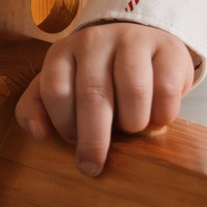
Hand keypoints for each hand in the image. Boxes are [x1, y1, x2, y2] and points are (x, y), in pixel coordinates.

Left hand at [17, 21, 195, 175]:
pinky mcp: (168, 48)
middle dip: (93, 139)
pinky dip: (162, 114)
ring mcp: (132, 40)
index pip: (55, 91)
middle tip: (93, 166)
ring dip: (133, 123)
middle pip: (93, 94)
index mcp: (62, 52)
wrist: (143, 43)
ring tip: (133, 129)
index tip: (73, 143)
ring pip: (133, 91)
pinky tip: (157, 119)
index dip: (64, 124)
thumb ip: (38, 108)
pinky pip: (166, 89)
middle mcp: (94, 41)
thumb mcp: (63, 86)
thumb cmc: (97, 77)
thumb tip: (39, 133)